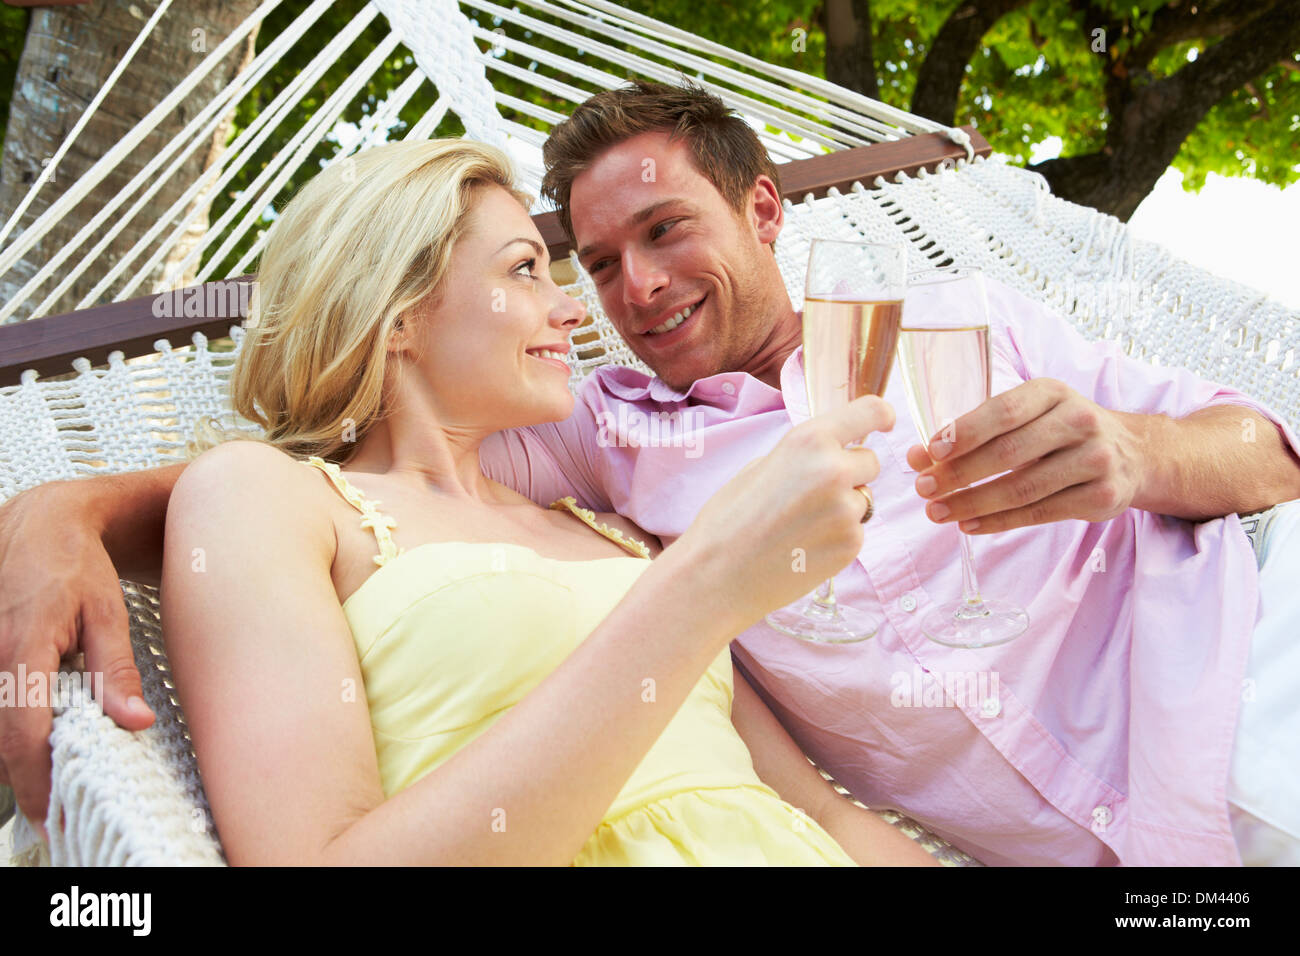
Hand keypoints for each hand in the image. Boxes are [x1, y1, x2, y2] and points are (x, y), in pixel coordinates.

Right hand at [0, 481, 154, 839]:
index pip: (23, 730)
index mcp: (23, 648)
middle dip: (24, 777)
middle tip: (56, 810)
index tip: (51, 813)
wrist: (37, 526)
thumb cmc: (76, 568)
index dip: (34, 778)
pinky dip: (8, 731)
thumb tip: (136, 723)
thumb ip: (117, 673)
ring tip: (48, 784)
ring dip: (15, 756)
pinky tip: (31, 746)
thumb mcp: (108, 615)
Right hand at [679, 395, 894, 620]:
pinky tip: (804, 545)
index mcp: (809, 440)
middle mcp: (835, 469)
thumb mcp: (761, 466)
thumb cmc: (729, 519)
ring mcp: (846, 509)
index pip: (870, 412)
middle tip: (813, 495)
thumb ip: (803, 455)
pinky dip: (837, 536)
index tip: (886, 421)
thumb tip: (831, 453)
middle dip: (851, 473)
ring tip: (800, 526)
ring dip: (843, 508)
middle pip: (870, 462)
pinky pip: (856, 530)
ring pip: (864, 499)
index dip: (882, 415)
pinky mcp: (851, 544)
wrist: (719, 574)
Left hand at [906, 378, 1144, 533]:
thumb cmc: (1061, 432)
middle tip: (924, 488)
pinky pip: (1040, 513)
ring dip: (973, 503)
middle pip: (1009, 453)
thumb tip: (918, 458)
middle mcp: (1079, 420)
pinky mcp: (1102, 497)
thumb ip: (975, 433)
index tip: (929, 452)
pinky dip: (999, 522)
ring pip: (1023, 488)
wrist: (1133, 454)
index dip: (964, 432)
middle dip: (959, 474)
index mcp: (1053, 392)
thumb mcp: (1027, 416)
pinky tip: (970, 525)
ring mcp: (1096, 459)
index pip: (1004, 411)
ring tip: (938, 512)